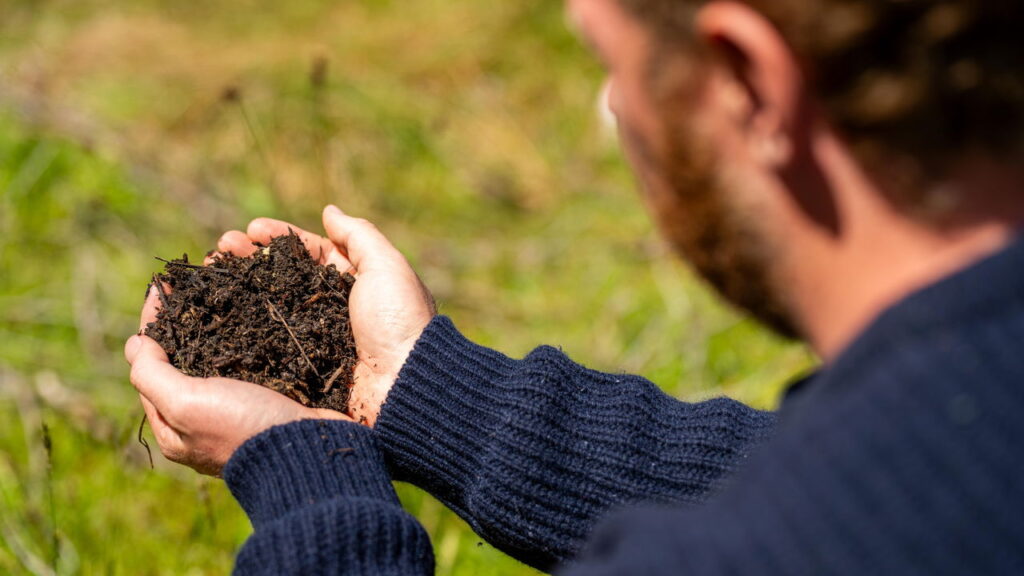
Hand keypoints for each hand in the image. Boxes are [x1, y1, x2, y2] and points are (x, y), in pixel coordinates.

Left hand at [126, 287, 347, 475]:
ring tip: (221, 293)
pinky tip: (254, 318)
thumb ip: (153, 375)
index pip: (149, 367)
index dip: (151, 324)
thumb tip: (135, 344)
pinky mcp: (272, 400)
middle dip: (182, 322)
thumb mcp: (187, 404)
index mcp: (175, 427)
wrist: (310, 449)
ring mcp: (239, 410)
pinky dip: (249, 339)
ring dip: (217, 327)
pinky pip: (252, 363)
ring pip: (219, 360)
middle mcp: (204, 420)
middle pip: (183, 363)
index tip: (160, 286)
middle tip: (190, 286)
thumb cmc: (244, 428)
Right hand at [216, 205, 435, 426]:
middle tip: (220, 248)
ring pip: (271, 305)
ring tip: (213, 272)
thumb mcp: (386, 268)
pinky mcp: (304, 367)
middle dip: (251, 258)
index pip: (311, 252)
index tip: (250, 229)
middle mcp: (334, 308)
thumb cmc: (397, 323)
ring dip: (241, 286)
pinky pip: (269, 340)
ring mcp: (316, 338)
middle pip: (285, 276)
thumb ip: (358, 236)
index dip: (280, 238)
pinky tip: (221, 312)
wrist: (403, 388)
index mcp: (356, 281)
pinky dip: (244, 324)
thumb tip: (329, 211)